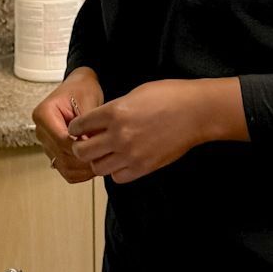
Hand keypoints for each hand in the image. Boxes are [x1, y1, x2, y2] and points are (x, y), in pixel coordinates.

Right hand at [32, 69, 103, 183]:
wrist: (80, 87)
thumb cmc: (82, 89)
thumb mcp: (87, 99)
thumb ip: (88, 124)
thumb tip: (92, 145)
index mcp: (43, 114)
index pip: (61, 140)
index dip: (80, 147)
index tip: (97, 147)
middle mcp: (41, 130)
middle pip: (61, 155)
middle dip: (83, 159)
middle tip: (103, 157)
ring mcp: (46, 142)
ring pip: (62, 166)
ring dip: (81, 169)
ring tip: (100, 162)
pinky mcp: (54, 151)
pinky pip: (64, 169)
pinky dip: (78, 172)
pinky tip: (92, 166)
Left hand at [69, 78, 244, 184]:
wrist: (195, 112)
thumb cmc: (169, 96)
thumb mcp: (134, 94)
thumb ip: (113, 109)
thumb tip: (98, 122)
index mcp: (114, 112)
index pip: (79, 126)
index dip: (76, 128)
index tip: (78, 129)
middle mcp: (119, 135)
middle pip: (83, 152)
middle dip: (81, 147)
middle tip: (86, 144)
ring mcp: (131, 154)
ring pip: (98, 168)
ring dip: (98, 161)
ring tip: (105, 153)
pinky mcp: (143, 167)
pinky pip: (118, 177)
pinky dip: (116, 171)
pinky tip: (122, 161)